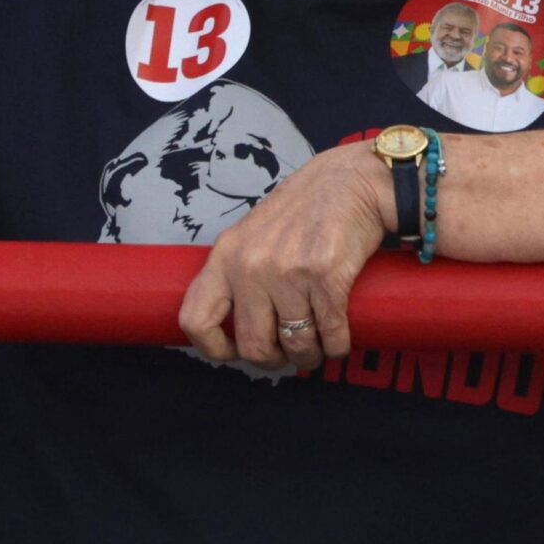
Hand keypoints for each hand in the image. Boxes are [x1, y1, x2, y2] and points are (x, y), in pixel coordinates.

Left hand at [177, 143, 390, 372]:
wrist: (347, 183)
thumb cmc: (300, 213)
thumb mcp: (252, 237)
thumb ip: (238, 274)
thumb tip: (234, 327)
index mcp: (224, 258)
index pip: (195, 319)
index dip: (212, 348)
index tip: (235, 352)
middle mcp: (250, 267)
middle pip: (253, 346)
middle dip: (274, 360)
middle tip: (288, 352)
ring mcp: (287, 273)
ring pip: (295, 346)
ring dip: (309, 357)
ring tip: (316, 346)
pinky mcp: (326, 278)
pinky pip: (330, 336)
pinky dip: (337, 346)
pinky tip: (338, 338)